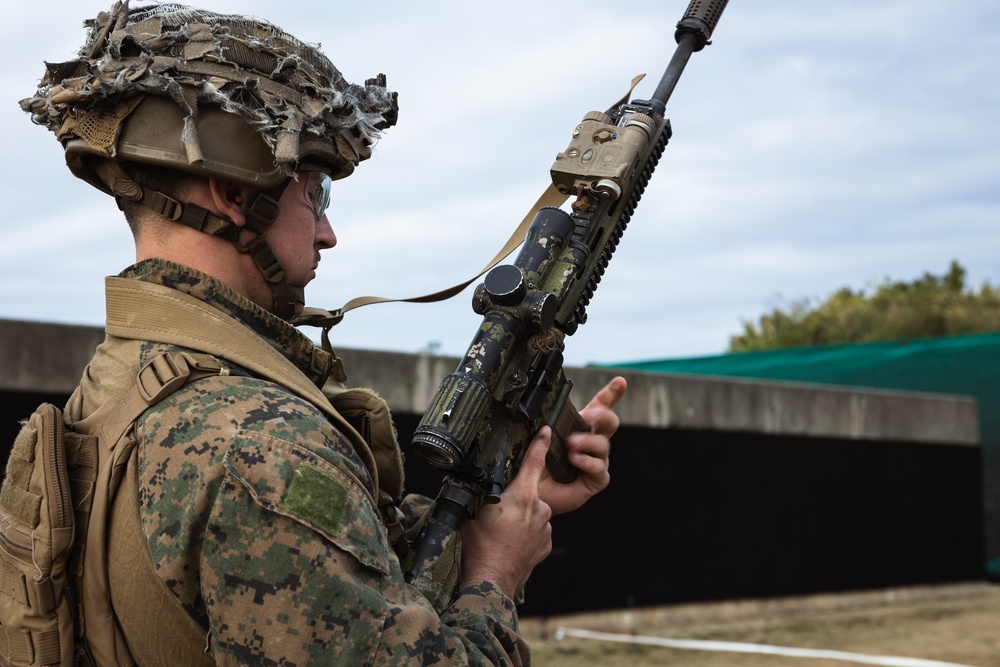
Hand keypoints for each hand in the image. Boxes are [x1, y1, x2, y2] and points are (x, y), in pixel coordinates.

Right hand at [460, 429, 553, 597]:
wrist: (491, 580)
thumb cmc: (479, 546)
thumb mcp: (474, 511)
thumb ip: (482, 494)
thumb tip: (478, 484)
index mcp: (523, 496)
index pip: (534, 462)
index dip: (540, 443)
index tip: (546, 430)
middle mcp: (540, 509)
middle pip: (528, 494)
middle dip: (515, 500)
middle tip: (497, 515)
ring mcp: (546, 528)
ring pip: (532, 514)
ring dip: (520, 519)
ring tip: (501, 533)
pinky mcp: (546, 545)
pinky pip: (536, 532)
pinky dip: (525, 534)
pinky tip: (510, 543)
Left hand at [538, 376, 625, 514]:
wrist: (533, 491)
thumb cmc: (537, 465)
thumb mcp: (541, 439)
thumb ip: (546, 426)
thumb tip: (547, 415)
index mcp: (581, 428)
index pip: (599, 408)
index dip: (611, 394)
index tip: (620, 382)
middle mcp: (592, 443)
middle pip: (609, 422)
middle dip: (602, 415)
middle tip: (587, 417)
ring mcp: (597, 461)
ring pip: (603, 445)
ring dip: (587, 442)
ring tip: (570, 445)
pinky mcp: (596, 479)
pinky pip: (599, 467)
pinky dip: (587, 461)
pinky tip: (575, 459)